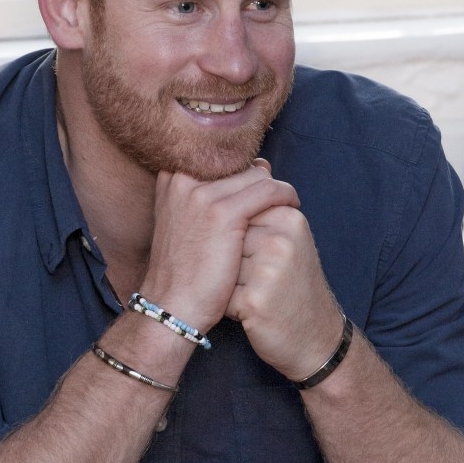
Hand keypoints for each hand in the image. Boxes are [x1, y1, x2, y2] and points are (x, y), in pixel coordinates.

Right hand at [140, 164, 298, 332]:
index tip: (255, 190)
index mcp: (171, 177)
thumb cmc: (184, 268)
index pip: (220, 157)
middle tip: (274, 199)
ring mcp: (201, 195)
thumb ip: (207, 192)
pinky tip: (292, 207)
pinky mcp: (223, 213)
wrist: (172, 305)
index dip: (242, 172)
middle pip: (239, 163)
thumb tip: (257, 166)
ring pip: (257, 174)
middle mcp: (182, 178)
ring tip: (285, 204)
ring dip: (275, 189)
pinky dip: (285, 196)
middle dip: (259, 181)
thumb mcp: (184, 220)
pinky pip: (268, 191)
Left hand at [226, 195, 343, 379]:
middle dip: (230, 261)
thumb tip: (241, 172)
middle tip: (260, 280)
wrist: (316, 337)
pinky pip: (220, 293)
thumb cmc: (293, 286)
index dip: (239, 239)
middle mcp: (281, 239)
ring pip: (220, 266)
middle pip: (226, 239)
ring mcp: (269, 270)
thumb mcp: (288, 240)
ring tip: (256, 294)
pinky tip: (251, 311)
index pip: (238, 213)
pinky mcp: (256, 300)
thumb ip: (264, 209)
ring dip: (227, 283)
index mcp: (289, 218)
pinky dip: (227, 306)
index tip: (262, 257)